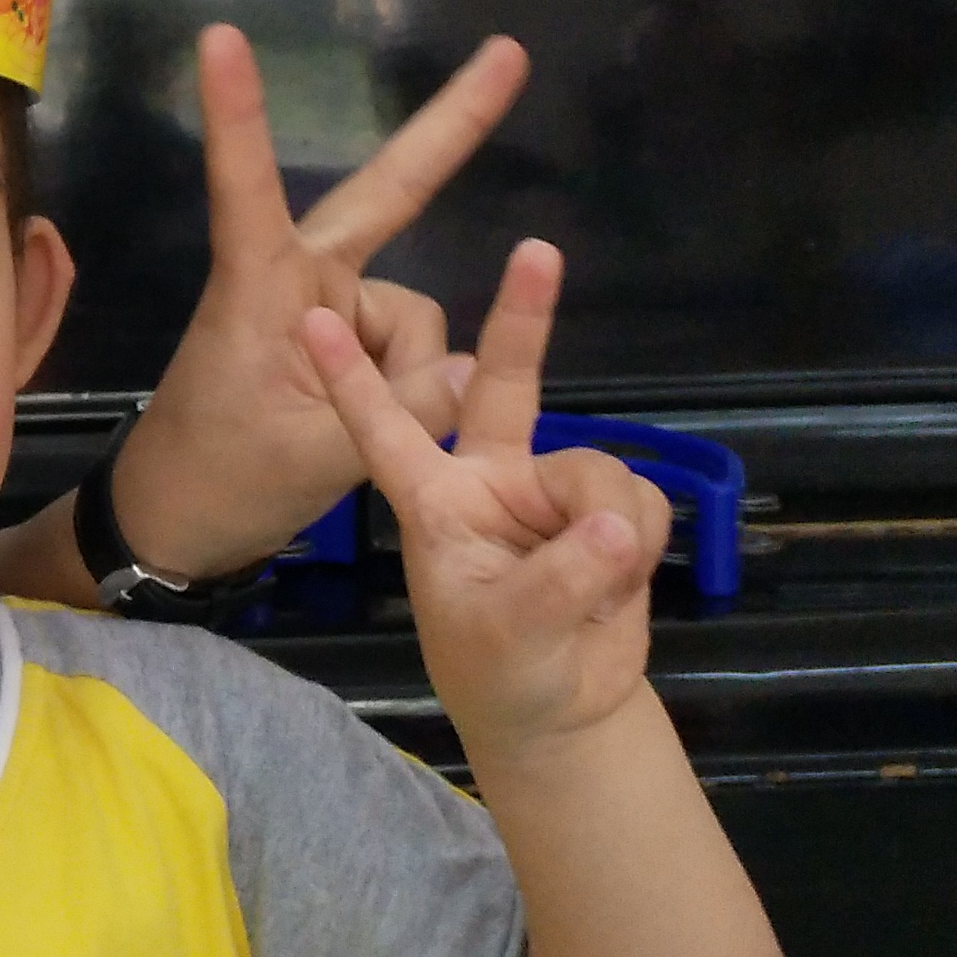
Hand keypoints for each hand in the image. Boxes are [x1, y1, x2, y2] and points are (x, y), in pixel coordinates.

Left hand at [105, 26, 528, 582]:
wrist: (182, 527)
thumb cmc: (219, 480)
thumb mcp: (314, 456)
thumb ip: (401, 411)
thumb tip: (482, 368)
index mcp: (259, 289)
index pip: (246, 188)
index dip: (238, 115)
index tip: (219, 37)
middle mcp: (302, 278)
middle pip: (387, 193)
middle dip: (451, 128)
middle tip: (511, 53)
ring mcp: (332, 305)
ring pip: (421, 319)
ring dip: (411, 375)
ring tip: (343, 437)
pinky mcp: (351, 338)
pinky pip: (419, 350)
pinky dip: (417, 387)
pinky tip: (382, 428)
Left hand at [303, 239, 668, 758]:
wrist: (561, 707)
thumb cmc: (498, 670)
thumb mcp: (505, 631)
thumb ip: (557, 579)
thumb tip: (616, 525)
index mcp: (432, 495)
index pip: (385, 428)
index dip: (353, 377)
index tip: (314, 320)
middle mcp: (487, 473)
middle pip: (504, 383)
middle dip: (523, 316)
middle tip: (537, 250)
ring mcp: (548, 486)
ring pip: (596, 469)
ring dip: (610, 525)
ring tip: (595, 589)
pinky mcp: (607, 507)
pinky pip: (640, 499)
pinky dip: (642, 541)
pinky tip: (624, 581)